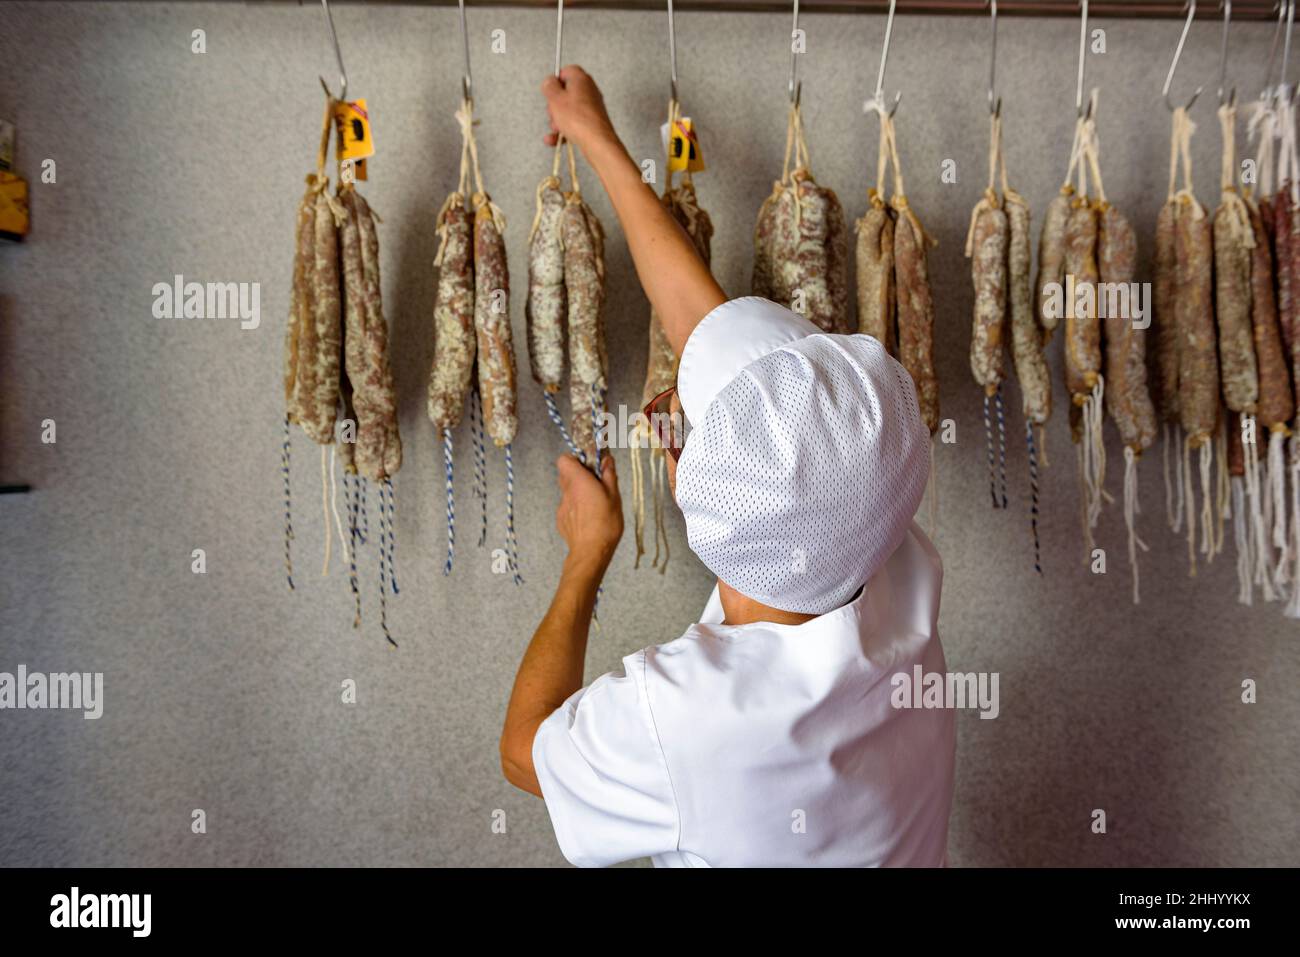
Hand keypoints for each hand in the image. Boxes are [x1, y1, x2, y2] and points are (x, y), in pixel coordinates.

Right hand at [542, 66, 618, 155]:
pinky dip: (563, 131)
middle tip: (553, 112)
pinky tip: (554, 139)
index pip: (566, 71)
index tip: (549, 90)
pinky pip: (573, 124)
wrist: (597, 142)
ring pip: (568, 110)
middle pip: (565, 93)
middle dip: (555, 105)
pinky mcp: (592, 122)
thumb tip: (549, 81)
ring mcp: (591, 108)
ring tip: (558, 128)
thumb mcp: (555, 98)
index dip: (555, 81)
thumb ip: (549, 86)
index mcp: (581, 79)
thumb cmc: (578, 119)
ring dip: (558, 120)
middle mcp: (589, 91)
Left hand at [555, 454, 622, 572]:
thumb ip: (609, 475)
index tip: (590, 465)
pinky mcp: (561, 520)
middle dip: (578, 475)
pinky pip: (567, 507)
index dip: (575, 459)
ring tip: (594, 503)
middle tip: (595, 483)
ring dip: (577, 492)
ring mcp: (561, 507)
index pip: (564, 459)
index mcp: (578, 481)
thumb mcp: (614, 496)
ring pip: (567, 491)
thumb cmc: (605, 523)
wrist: (590, 552)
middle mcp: (566, 491)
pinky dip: (575, 507)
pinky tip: (588, 518)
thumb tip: (607, 459)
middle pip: (565, 474)